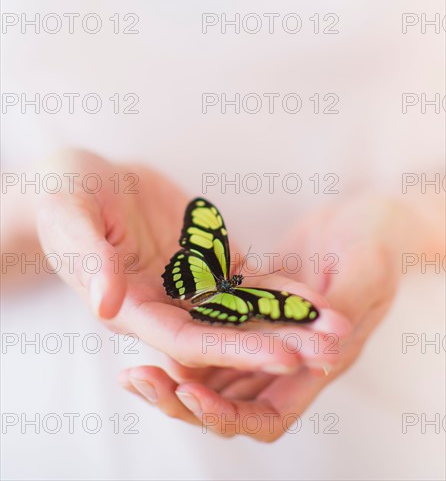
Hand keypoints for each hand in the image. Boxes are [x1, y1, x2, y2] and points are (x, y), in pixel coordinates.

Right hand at [36, 149, 347, 372]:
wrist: (84, 178)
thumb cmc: (66, 197)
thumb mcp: (71, 220)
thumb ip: (90, 263)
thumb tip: (106, 304)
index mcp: (131, 307)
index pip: (188, 340)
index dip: (235, 348)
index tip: (284, 353)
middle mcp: (164, 305)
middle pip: (227, 334)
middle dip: (278, 342)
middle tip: (330, 350)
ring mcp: (187, 284)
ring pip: (243, 312)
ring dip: (289, 321)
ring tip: (337, 326)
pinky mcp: (204, 260)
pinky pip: (245, 281)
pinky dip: (279, 290)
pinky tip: (314, 296)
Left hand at [119, 195, 430, 440]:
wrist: (365, 224)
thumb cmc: (377, 246)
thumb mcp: (365, 273)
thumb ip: (342, 304)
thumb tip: (324, 347)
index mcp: (320, 365)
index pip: (267, 415)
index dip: (228, 413)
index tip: (192, 395)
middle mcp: (287, 360)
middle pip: (228, 399)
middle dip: (183, 397)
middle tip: (139, 381)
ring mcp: (266, 335)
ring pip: (214, 369)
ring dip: (176, 374)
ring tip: (132, 372)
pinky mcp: (249, 307)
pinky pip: (212, 328)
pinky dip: (185, 333)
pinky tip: (151, 324)